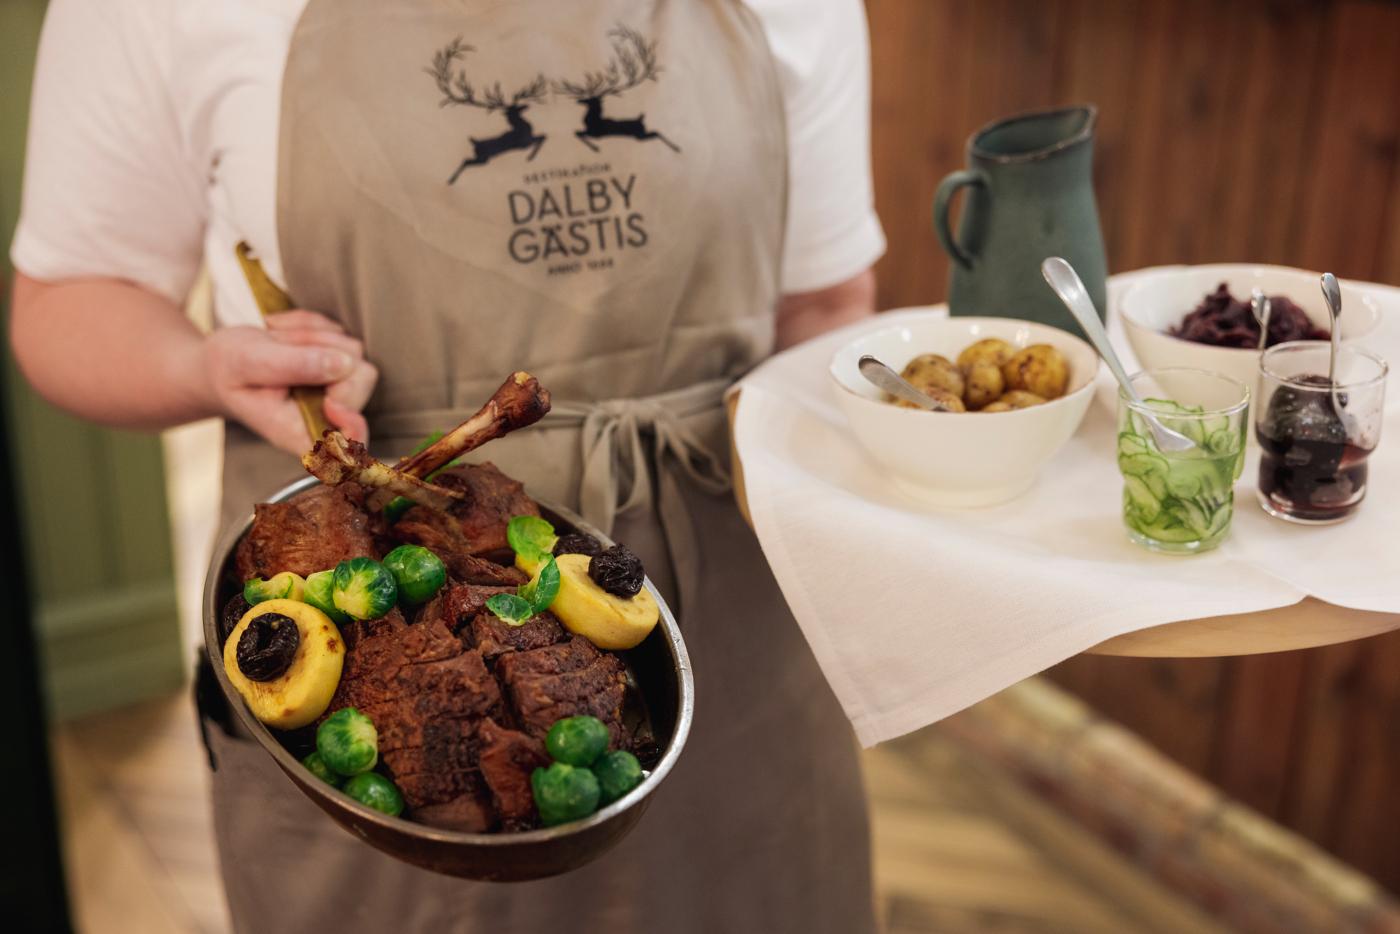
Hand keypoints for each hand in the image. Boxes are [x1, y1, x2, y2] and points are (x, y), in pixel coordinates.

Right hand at [202, 310, 377, 453]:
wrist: (221, 362)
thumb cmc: (229, 369)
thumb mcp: (247, 362)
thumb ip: (294, 365)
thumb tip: (342, 364)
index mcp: (301, 432)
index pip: (350, 446)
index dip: (354, 426)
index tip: (332, 402)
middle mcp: (328, 414)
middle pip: (362, 378)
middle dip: (322, 350)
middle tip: (280, 345)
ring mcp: (339, 387)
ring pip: (352, 348)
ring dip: (312, 335)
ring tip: (276, 341)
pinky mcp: (340, 361)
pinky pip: (341, 332)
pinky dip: (313, 326)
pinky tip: (283, 335)